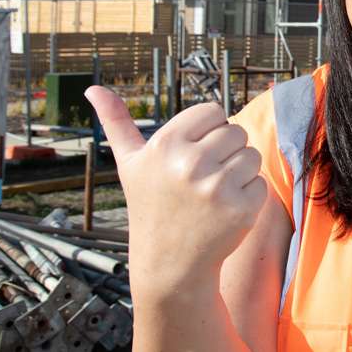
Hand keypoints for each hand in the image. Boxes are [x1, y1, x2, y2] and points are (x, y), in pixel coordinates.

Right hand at [84, 87, 266, 295]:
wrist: (169, 264)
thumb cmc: (151, 206)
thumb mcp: (129, 164)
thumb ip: (115, 122)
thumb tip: (92, 87)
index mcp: (165, 145)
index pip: (213, 111)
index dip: (207, 131)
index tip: (192, 154)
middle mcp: (189, 164)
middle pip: (236, 130)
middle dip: (225, 151)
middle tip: (202, 178)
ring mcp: (216, 188)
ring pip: (251, 154)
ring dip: (239, 171)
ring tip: (213, 193)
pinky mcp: (241, 208)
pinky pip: (260, 181)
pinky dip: (248, 195)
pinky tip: (224, 211)